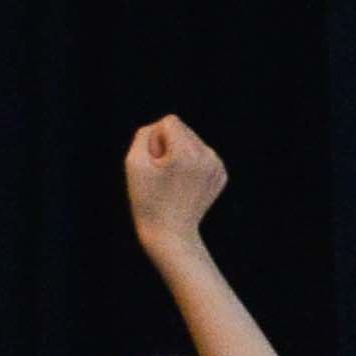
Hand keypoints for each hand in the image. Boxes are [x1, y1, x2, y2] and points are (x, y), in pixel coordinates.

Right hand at [124, 110, 229, 242]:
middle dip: (169, 146)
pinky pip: (203, 156)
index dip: (155, 140)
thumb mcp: (133, 164)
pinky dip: (192, 166)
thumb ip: (144, 135)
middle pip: (183, 130)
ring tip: (173, 181)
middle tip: (162, 175)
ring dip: (180, 155)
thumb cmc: (147, 199)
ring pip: (194, 142)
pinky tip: (184, 186)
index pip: (169, 122)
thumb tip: (161, 127)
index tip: (154, 163)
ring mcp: (218, 167)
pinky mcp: (222, 175)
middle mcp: (207, 156)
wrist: (170, 233)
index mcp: (186, 152)